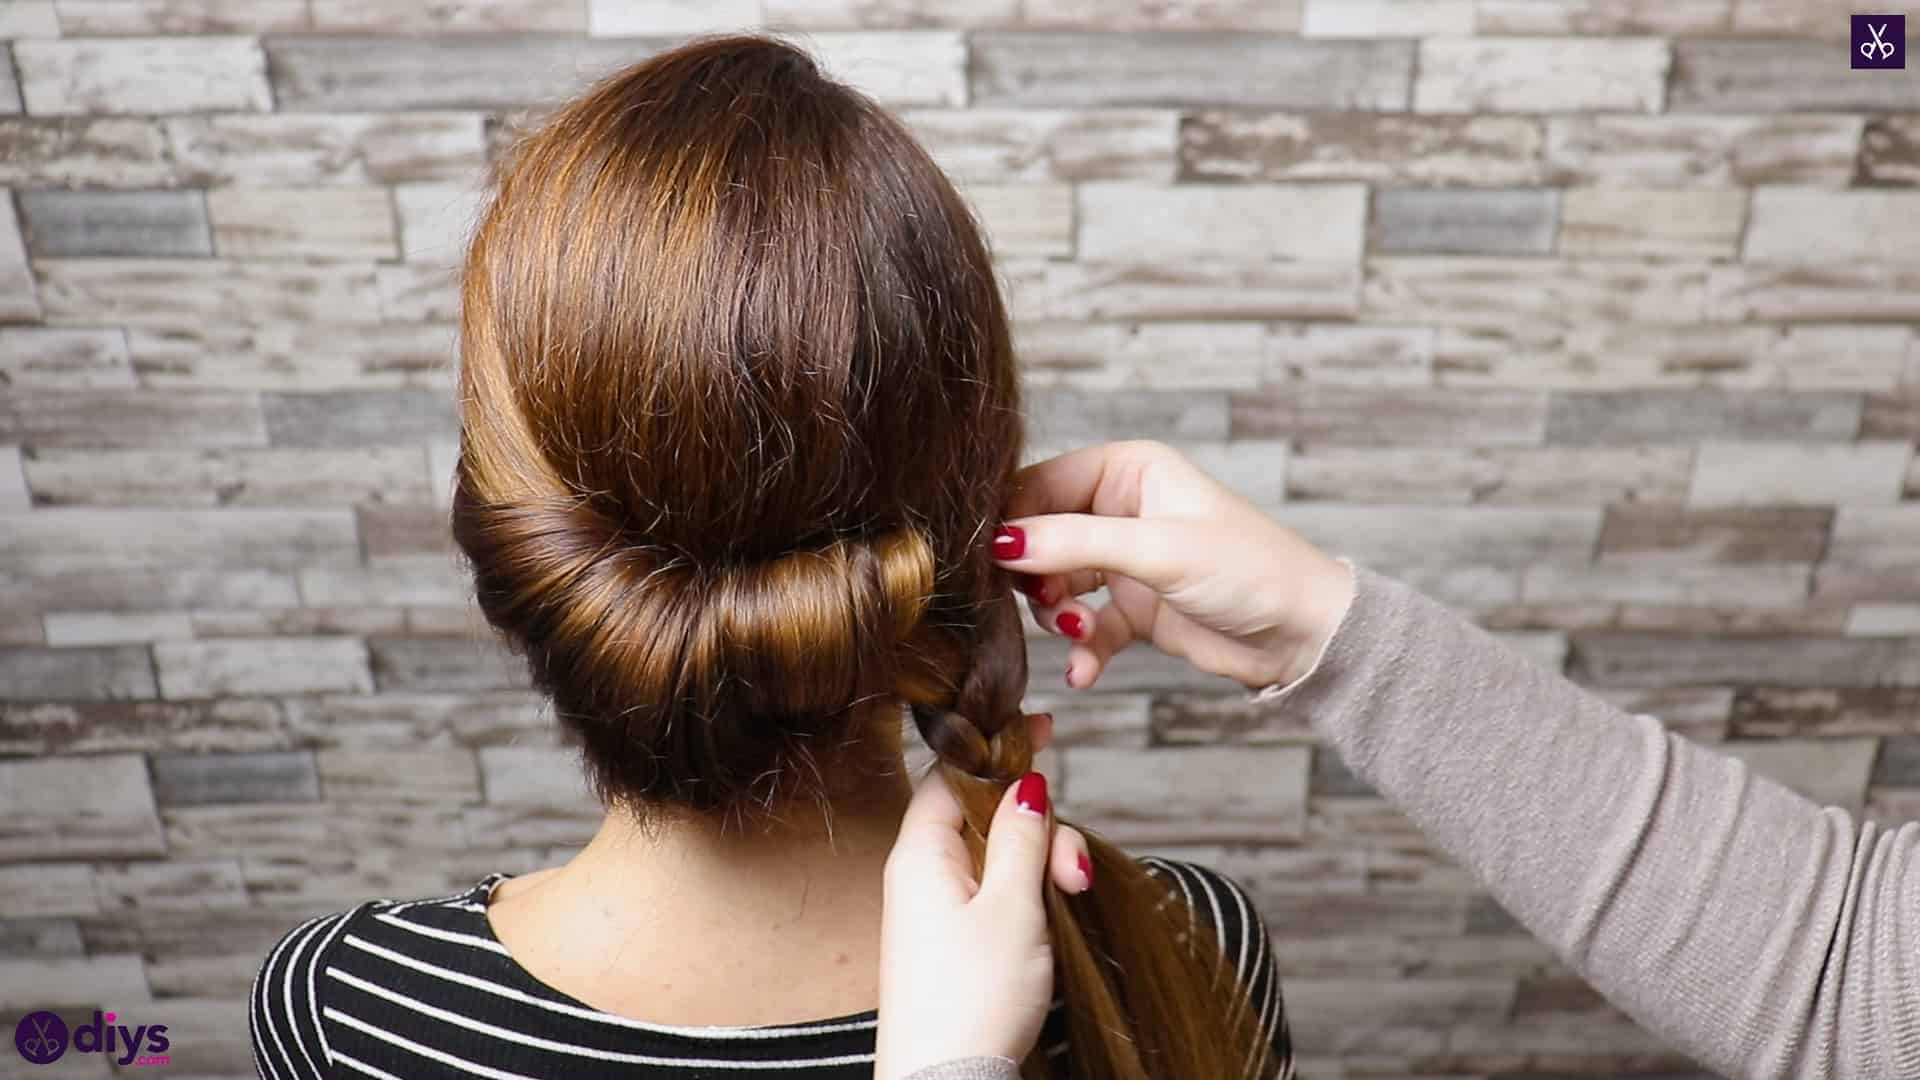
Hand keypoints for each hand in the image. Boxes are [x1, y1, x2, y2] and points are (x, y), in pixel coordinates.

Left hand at [875, 717, 1090, 1079]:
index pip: (954, 773)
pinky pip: (993, 895)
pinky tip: (1055, 917)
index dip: (998, 750)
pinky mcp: (951, 943)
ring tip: (1074, 896)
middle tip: (1072, 867)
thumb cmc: (971, 1000)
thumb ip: (1020, 837)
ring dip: (1041, 865)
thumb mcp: (1010, 906)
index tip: (1042, 728)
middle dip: (1039, 828)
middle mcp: (921, 875)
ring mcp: (935, 910)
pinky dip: (1028, 897)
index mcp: (920, 853)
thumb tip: (1024, 781)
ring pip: (996, 857)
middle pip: (984, 815)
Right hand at [995, 440, 1355, 691]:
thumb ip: (1075, 543)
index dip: (1011, 519)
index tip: (988, 558)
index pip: (1042, 482)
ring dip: (1055, 613)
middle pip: (1039, 535)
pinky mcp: (1132, 608)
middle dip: (1031, 573)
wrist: (1303, 635)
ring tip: (1078, 629)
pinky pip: (1083, 625)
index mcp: (1128, 469)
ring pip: (1054, 583)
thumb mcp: (1158, 550)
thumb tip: (1002, 542)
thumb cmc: (1250, 569)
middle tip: (1039, 599)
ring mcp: (1124, 560)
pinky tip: (1084, 670)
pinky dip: (1080, 647)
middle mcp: (1120, 508)